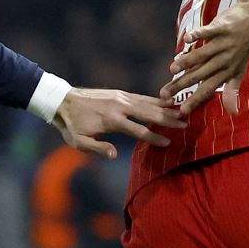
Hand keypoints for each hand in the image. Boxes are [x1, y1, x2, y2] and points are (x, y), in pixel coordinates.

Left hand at [53, 88, 181, 157]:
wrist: (63, 101)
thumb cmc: (71, 125)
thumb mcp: (78, 141)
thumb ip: (97, 148)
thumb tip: (114, 154)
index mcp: (111, 120)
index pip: (138, 130)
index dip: (154, 137)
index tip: (168, 143)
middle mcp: (119, 106)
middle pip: (148, 113)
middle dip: (168, 119)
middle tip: (185, 124)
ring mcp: (121, 97)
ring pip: (147, 103)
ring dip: (165, 108)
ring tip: (182, 112)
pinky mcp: (120, 93)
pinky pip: (141, 97)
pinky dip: (155, 100)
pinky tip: (166, 102)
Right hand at [162, 0, 248, 115]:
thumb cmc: (244, 48)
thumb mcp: (240, 71)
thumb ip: (232, 90)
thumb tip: (233, 112)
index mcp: (227, 72)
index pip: (208, 88)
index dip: (195, 100)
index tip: (181, 110)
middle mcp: (224, 60)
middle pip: (199, 74)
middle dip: (181, 84)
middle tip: (164, 93)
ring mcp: (223, 44)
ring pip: (202, 55)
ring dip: (187, 61)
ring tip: (172, 70)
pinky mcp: (222, 27)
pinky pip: (209, 31)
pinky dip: (198, 34)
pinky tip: (187, 39)